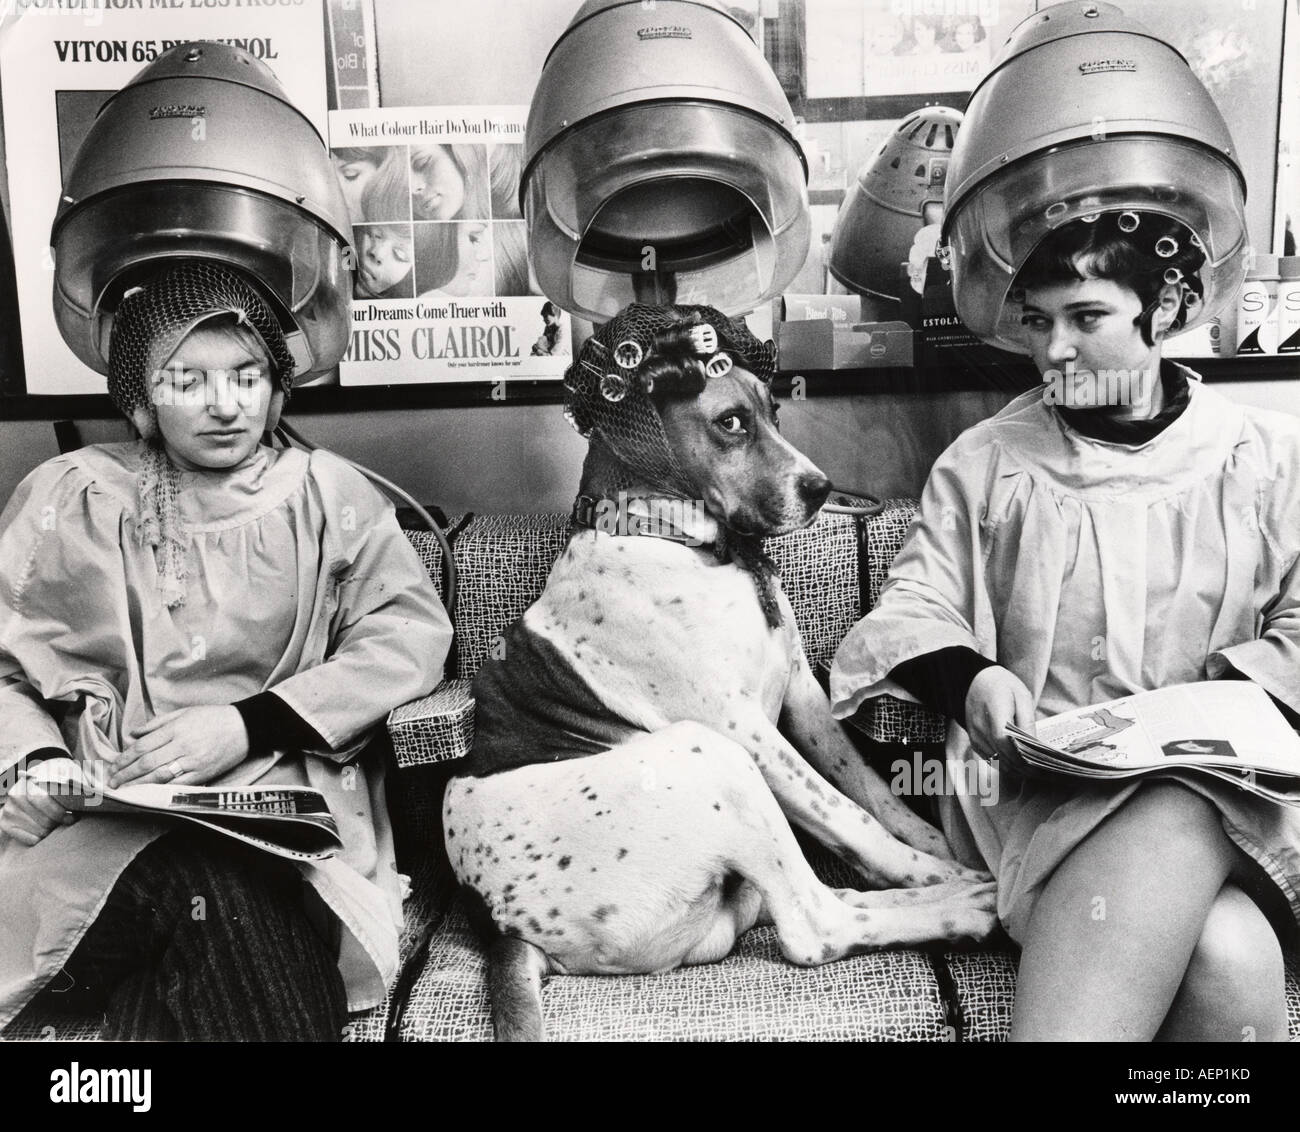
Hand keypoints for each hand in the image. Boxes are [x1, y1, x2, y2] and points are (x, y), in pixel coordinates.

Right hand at [0, 757, 77, 845]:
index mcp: (29, 781)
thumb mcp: (71, 772)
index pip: (42, 800)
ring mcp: (9, 810)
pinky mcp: (6, 823)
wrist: (40, 775)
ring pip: (39, 831)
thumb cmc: (59, 776)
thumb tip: (94, 794)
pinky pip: (30, 839)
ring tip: (58, 821)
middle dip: (59, 822)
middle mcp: (16, 795)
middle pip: (43, 819)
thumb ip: (80, 782)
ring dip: (52, 829)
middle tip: (70, 819)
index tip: (73, 817)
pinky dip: (42, 837)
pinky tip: (47, 827)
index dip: (60, 812)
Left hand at [108, 706, 249, 788]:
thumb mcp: (184, 713)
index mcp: (176, 728)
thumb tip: (133, 736)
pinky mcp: (204, 773)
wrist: (246, 727)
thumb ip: (157, 724)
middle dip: (126, 774)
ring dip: (138, 784)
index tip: (112, 767)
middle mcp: (183, 745)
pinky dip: (160, 790)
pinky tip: (148, 794)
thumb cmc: (214, 717)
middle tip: (112, 782)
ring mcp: (194, 761)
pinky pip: (178, 784)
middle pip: (147, 762)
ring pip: (159, 775)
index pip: (142, 746)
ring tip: (124, 790)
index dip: (124, 759)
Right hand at [964, 666, 1035, 762]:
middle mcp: (980, 725)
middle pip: (1000, 754)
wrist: (976, 681)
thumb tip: (1033, 744)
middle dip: (1020, 767)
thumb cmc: (1003, 686)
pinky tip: (1015, 765)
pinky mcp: (973, 739)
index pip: (1003, 740)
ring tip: (1029, 771)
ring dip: (1012, 768)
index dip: (1018, 756)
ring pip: (994, 759)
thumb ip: (1027, 720)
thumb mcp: (1021, 695)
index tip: (1035, 765)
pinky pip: (988, 757)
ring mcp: (974, 734)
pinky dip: (1002, 763)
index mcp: (994, 710)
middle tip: (1038, 773)